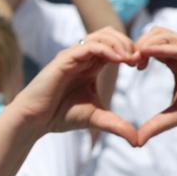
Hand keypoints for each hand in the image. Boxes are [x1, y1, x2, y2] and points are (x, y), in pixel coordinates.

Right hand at [10, 30, 139, 144]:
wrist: (35, 120)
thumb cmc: (61, 116)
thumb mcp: (97, 118)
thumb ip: (117, 125)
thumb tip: (137, 141)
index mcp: (91, 65)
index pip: (115, 46)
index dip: (131, 51)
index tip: (142, 66)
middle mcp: (82, 56)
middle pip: (110, 34)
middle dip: (128, 43)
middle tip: (139, 60)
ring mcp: (73, 55)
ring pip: (101, 36)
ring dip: (120, 44)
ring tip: (131, 59)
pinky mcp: (64, 59)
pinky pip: (89, 46)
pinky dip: (106, 49)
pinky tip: (118, 60)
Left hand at [133, 27, 176, 145]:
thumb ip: (157, 124)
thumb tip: (137, 141)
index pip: (153, 45)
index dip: (137, 51)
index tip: (124, 64)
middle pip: (156, 34)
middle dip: (138, 43)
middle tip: (127, 61)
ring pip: (166, 35)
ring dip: (146, 43)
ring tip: (134, 58)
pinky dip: (161, 48)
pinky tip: (147, 54)